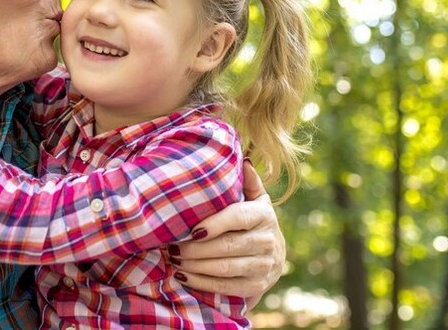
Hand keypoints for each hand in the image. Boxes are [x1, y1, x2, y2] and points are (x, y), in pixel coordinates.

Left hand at [172, 161, 284, 307]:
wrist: (274, 258)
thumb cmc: (253, 221)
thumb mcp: (255, 200)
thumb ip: (248, 181)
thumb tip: (243, 160)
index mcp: (264, 214)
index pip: (239, 217)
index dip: (215, 223)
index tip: (192, 229)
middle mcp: (268, 240)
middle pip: (228, 245)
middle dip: (196, 248)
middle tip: (172, 247)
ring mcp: (264, 266)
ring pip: (225, 267)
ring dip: (196, 265)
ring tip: (174, 260)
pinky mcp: (256, 286)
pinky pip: (226, 287)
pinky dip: (202, 283)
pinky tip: (183, 276)